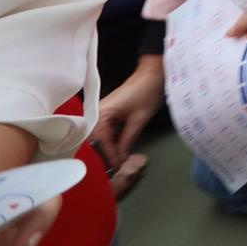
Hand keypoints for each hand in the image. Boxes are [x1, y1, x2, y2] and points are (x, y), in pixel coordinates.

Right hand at [93, 55, 164, 175]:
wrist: (152, 74)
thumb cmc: (146, 92)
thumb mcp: (139, 119)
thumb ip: (128, 140)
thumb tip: (121, 160)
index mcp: (100, 115)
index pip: (101, 142)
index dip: (110, 157)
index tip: (116, 170)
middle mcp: (95, 115)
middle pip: (95, 142)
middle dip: (103, 156)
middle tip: (111, 171)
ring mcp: (98, 114)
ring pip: (98, 138)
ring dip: (105, 151)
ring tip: (111, 165)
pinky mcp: (105, 114)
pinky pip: (103, 132)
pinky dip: (108, 142)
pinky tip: (113, 152)